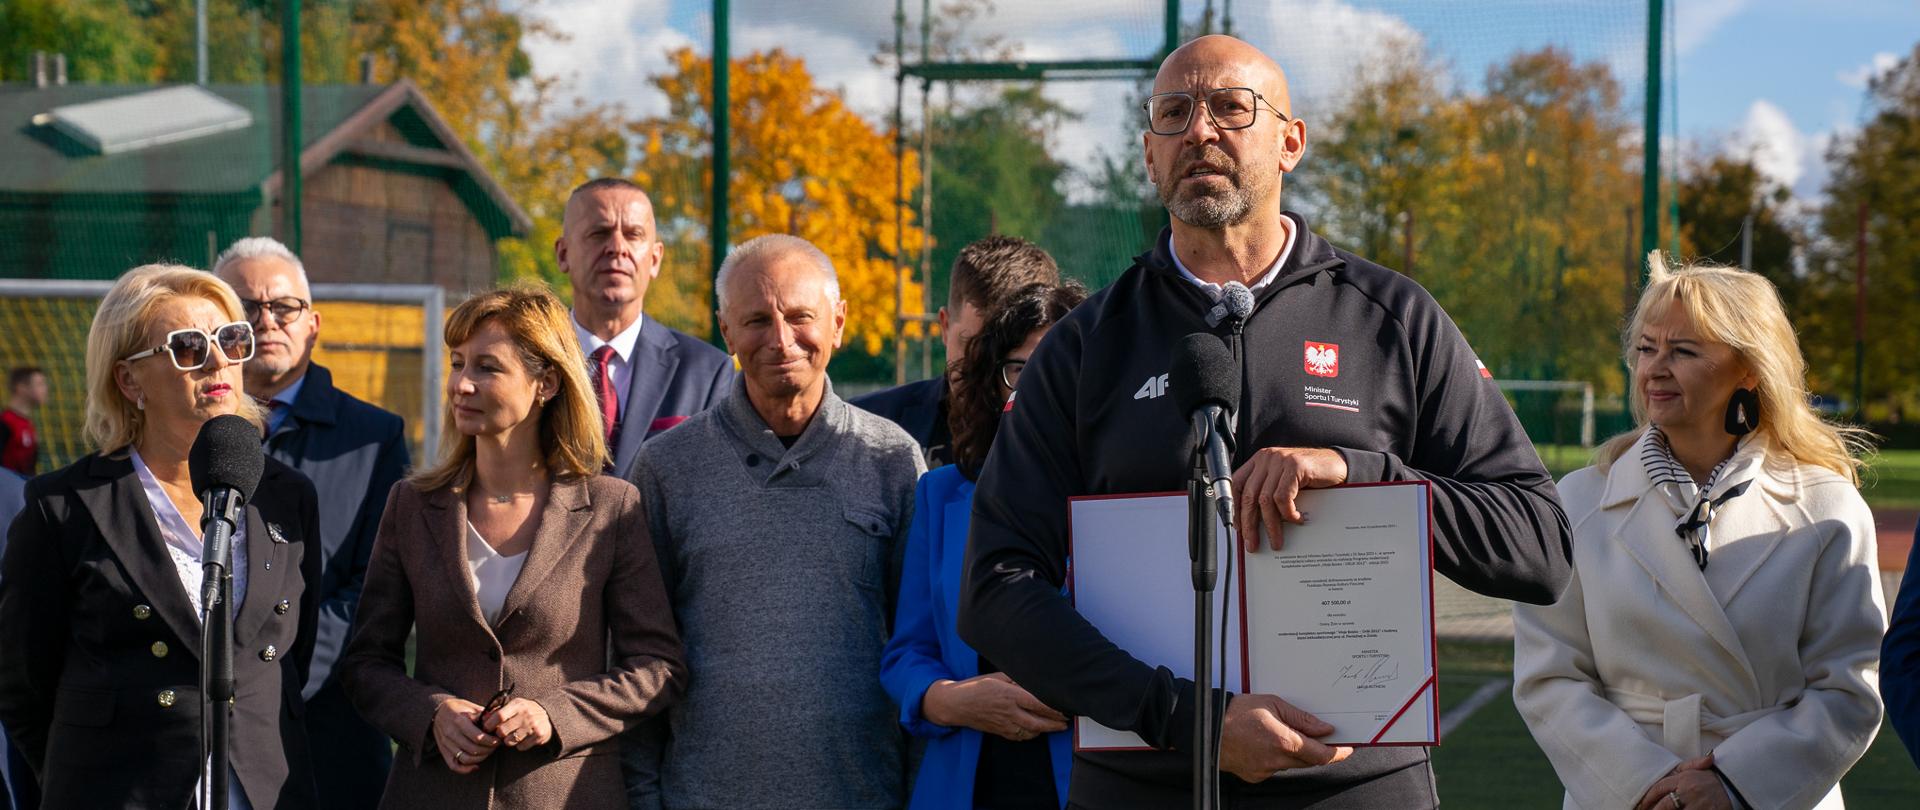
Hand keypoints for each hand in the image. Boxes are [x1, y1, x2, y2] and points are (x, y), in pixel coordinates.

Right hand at [432, 698, 499, 773]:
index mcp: (459, 721)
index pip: (478, 737)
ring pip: (466, 759)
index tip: (498, 740)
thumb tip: (497, 721)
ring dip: (480, 758)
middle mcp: (451, 733)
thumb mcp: (471, 706)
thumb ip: (484, 714)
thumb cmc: (458, 708)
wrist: (437, 712)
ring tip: (488, 752)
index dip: (491, 741)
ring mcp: (446, 744)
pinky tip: (476, 766)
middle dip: (488, 750)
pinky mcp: (443, 751)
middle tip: (495, 746)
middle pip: (473, 749)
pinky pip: (454, 766)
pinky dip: (466, 769)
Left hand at [482, 697, 554, 750]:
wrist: (549, 716)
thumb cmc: (525, 711)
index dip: (489, 724)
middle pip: (502, 731)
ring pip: (510, 741)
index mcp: (518, 704)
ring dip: (508, 741)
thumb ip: (497, 710)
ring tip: (512, 735)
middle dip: (499, 734)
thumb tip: (483, 719)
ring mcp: (533, 725)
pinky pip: (520, 747)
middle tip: (501, 733)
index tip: (487, 728)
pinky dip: (519, 745)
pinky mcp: (539, 736)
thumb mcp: (514, 705)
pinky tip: (523, 738)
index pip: (499, 716)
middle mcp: (526, 714)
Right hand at [921, 673, 1068, 740]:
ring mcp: (1005, 725)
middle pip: (1038, 722)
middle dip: (1055, 723)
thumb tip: (1034, 681)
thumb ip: (1017, 679)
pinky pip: (1020, 737)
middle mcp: (1009, 712)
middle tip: (1066, 721)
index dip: (1053, 708)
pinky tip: (1037, 730)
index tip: (1065, 707)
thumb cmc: (977, 687)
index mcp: (1010, 695)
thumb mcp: (998, 676)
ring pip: (1031, 732)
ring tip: (1057, 726)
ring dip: (1045, 730)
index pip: (1038, 704)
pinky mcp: (1001, 732)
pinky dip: (1031, 735)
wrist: (957, 704)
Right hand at [1218, 693, 1351, 781]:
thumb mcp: (1273, 704)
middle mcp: (1276, 761)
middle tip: (1318, 737)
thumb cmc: (1234, 713)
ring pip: (1291, 764)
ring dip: (1295, 752)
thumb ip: (1302, 718)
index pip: (1321, 755)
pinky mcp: (1255, 776)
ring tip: (1280, 733)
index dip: (1338, 753)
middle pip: (1309, 761)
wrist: (1205, 727)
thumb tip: (1324, 728)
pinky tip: (1265, 743)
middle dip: (1316, 750)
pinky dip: (1276, 757)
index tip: (1347, 748)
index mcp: (1284, 742)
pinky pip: (1275, 768)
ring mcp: (1265, 771)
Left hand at [1231, 447, 1347, 551]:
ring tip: (1277, 540)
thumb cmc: (1310, 477)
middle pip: (1249, 495)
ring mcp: (1280, 460)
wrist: (1337, 465)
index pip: (1236, 484)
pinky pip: (1283, 497)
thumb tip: (1252, 524)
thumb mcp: (1282, 483)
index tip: (1238, 527)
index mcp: (1259, 461)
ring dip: (1271, 525)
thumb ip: (1267, 494)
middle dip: (1249, 523)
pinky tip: (1296, 520)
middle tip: (1252, 542)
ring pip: (1265, 500)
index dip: (1235, 508)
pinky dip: (1287, 513)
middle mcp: (1266, 458)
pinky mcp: (1295, 466)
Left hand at [1634, 755, 1730, 809]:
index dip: (1648, 798)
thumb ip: (1686, 766)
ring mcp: (1698, 804)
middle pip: (1664, 804)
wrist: (1737, 790)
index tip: (1642, 805)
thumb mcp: (1699, 770)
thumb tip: (1677, 764)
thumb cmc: (1714, 781)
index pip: (1659, 787)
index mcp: (1684, 778)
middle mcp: (1689, 790)